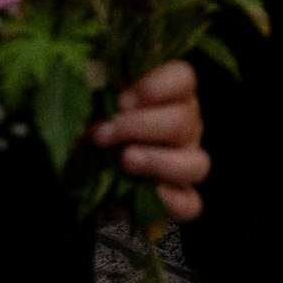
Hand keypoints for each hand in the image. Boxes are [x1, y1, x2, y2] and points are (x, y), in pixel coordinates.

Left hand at [91, 60, 209, 222]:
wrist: (86, 184)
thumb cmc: (93, 135)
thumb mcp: (91, 111)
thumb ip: (97, 98)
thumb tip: (94, 91)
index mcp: (168, 97)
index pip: (184, 78)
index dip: (157, 86)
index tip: (122, 101)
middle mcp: (185, 127)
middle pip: (184, 120)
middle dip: (140, 126)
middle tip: (106, 134)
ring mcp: (186, 164)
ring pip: (197, 163)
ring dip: (159, 161)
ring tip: (126, 161)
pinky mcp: (180, 200)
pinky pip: (191, 204)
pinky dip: (173, 201)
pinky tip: (150, 193)